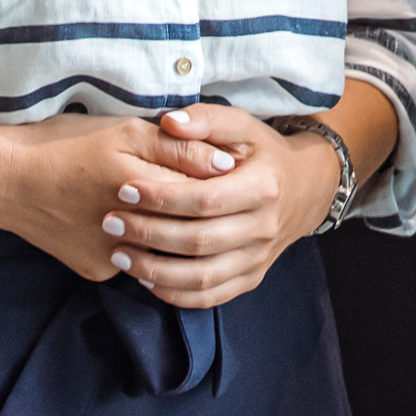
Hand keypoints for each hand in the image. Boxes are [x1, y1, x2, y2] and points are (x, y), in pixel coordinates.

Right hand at [0, 111, 236, 283]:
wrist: (4, 181)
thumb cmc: (63, 145)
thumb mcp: (122, 131)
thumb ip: (177, 147)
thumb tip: (227, 163)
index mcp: (143, 190)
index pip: (203, 195)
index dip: (213, 181)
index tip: (220, 171)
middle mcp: (133, 233)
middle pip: (186, 226)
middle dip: (196, 209)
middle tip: (197, 192)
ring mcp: (114, 259)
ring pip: (162, 249)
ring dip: (170, 231)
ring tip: (163, 207)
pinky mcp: (97, 271)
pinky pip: (131, 260)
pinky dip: (136, 243)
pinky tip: (124, 222)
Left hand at [94, 106, 343, 308]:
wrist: (305, 189)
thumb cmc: (264, 153)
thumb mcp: (243, 125)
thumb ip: (206, 119)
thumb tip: (169, 122)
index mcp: (263, 188)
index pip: (205, 200)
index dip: (162, 197)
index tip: (124, 189)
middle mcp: (264, 228)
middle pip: (199, 241)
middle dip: (149, 234)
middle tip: (110, 222)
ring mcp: (258, 259)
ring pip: (202, 277)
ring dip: (155, 271)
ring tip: (119, 254)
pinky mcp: (251, 278)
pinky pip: (210, 296)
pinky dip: (175, 294)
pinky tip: (145, 278)